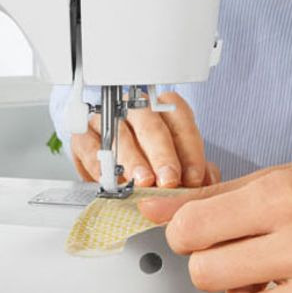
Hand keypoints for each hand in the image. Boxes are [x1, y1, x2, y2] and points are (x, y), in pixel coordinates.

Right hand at [69, 92, 220, 188]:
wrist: (109, 168)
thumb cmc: (146, 162)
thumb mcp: (175, 165)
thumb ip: (194, 170)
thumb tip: (209, 179)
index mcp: (162, 110)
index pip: (179, 117)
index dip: (189, 148)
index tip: (194, 176)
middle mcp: (134, 110)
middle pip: (151, 124)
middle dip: (162, 155)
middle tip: (169, 179)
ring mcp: (106, 120)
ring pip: (121, 134)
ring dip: (134, 161)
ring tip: (143, 182)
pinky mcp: (82, 136)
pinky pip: (89, 145)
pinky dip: (100, 163)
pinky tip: (111, 179)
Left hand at [137, 152, 291, 292]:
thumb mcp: (278, 175)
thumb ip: (211, 197)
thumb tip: (147, 207)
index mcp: (283, 195)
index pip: (190, 230)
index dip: (184, 234)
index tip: (202, 233)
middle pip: (207, 275)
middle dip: (210, 267)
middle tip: (235, 258)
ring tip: (262, 288)